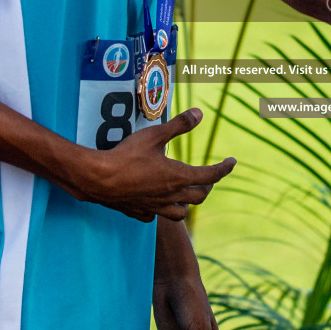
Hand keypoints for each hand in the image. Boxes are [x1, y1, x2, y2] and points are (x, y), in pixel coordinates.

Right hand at [65, 109, 234, 222]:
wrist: (98, 179)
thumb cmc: (126, 156)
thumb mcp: (154, 135)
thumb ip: (178, 125)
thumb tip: (199, 113)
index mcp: (179, 177)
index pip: (211, 175)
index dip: (224, 168)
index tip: (232, 161)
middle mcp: (170, 195)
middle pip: (199, 196)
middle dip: (207, 186)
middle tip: (208, 177)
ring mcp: (155, 207)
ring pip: (180, 213)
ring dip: (187, 203)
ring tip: (186, 193)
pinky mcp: (138, 212)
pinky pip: (155, 216)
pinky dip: (161, 210)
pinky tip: (156, 202)